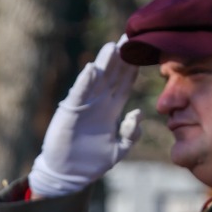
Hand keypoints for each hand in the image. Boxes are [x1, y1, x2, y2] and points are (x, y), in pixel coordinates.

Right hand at [28, 37, 141, 195]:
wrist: (67, 175)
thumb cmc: (91, 163)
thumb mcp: (118, 150)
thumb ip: (130, 133)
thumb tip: (139, 113)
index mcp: (111, 109)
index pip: (125, 83)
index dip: (133, 67)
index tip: (144, 50)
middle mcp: (98, 102)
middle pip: (112, 75)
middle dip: (121, 58)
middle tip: (131, 36)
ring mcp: (84, 105)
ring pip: (96, 80)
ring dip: (104, 64)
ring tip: (113, 47)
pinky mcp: (71, 112)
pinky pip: (79, 94)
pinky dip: (84, 82)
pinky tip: (91, 69)